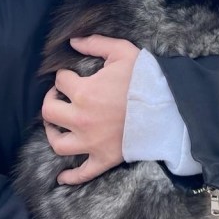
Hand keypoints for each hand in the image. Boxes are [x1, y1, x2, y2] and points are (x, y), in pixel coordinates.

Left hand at [42, 35, 139, 185]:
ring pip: (58, 143)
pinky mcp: (103, 159)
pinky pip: (82, 173)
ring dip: (52, 134)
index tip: (71, 75)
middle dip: (50, 101)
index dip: (64, 75)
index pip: (60, 81)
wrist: (168, 107)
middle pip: (49, 113)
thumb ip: (95, 43)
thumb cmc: (145, 78)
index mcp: (84, 92)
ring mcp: (91, 142)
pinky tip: (61, 177)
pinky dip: (70, 177)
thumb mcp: (122, 52)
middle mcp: (81, 119)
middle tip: (59, 96)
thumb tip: (73, 41)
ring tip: (56, 126)